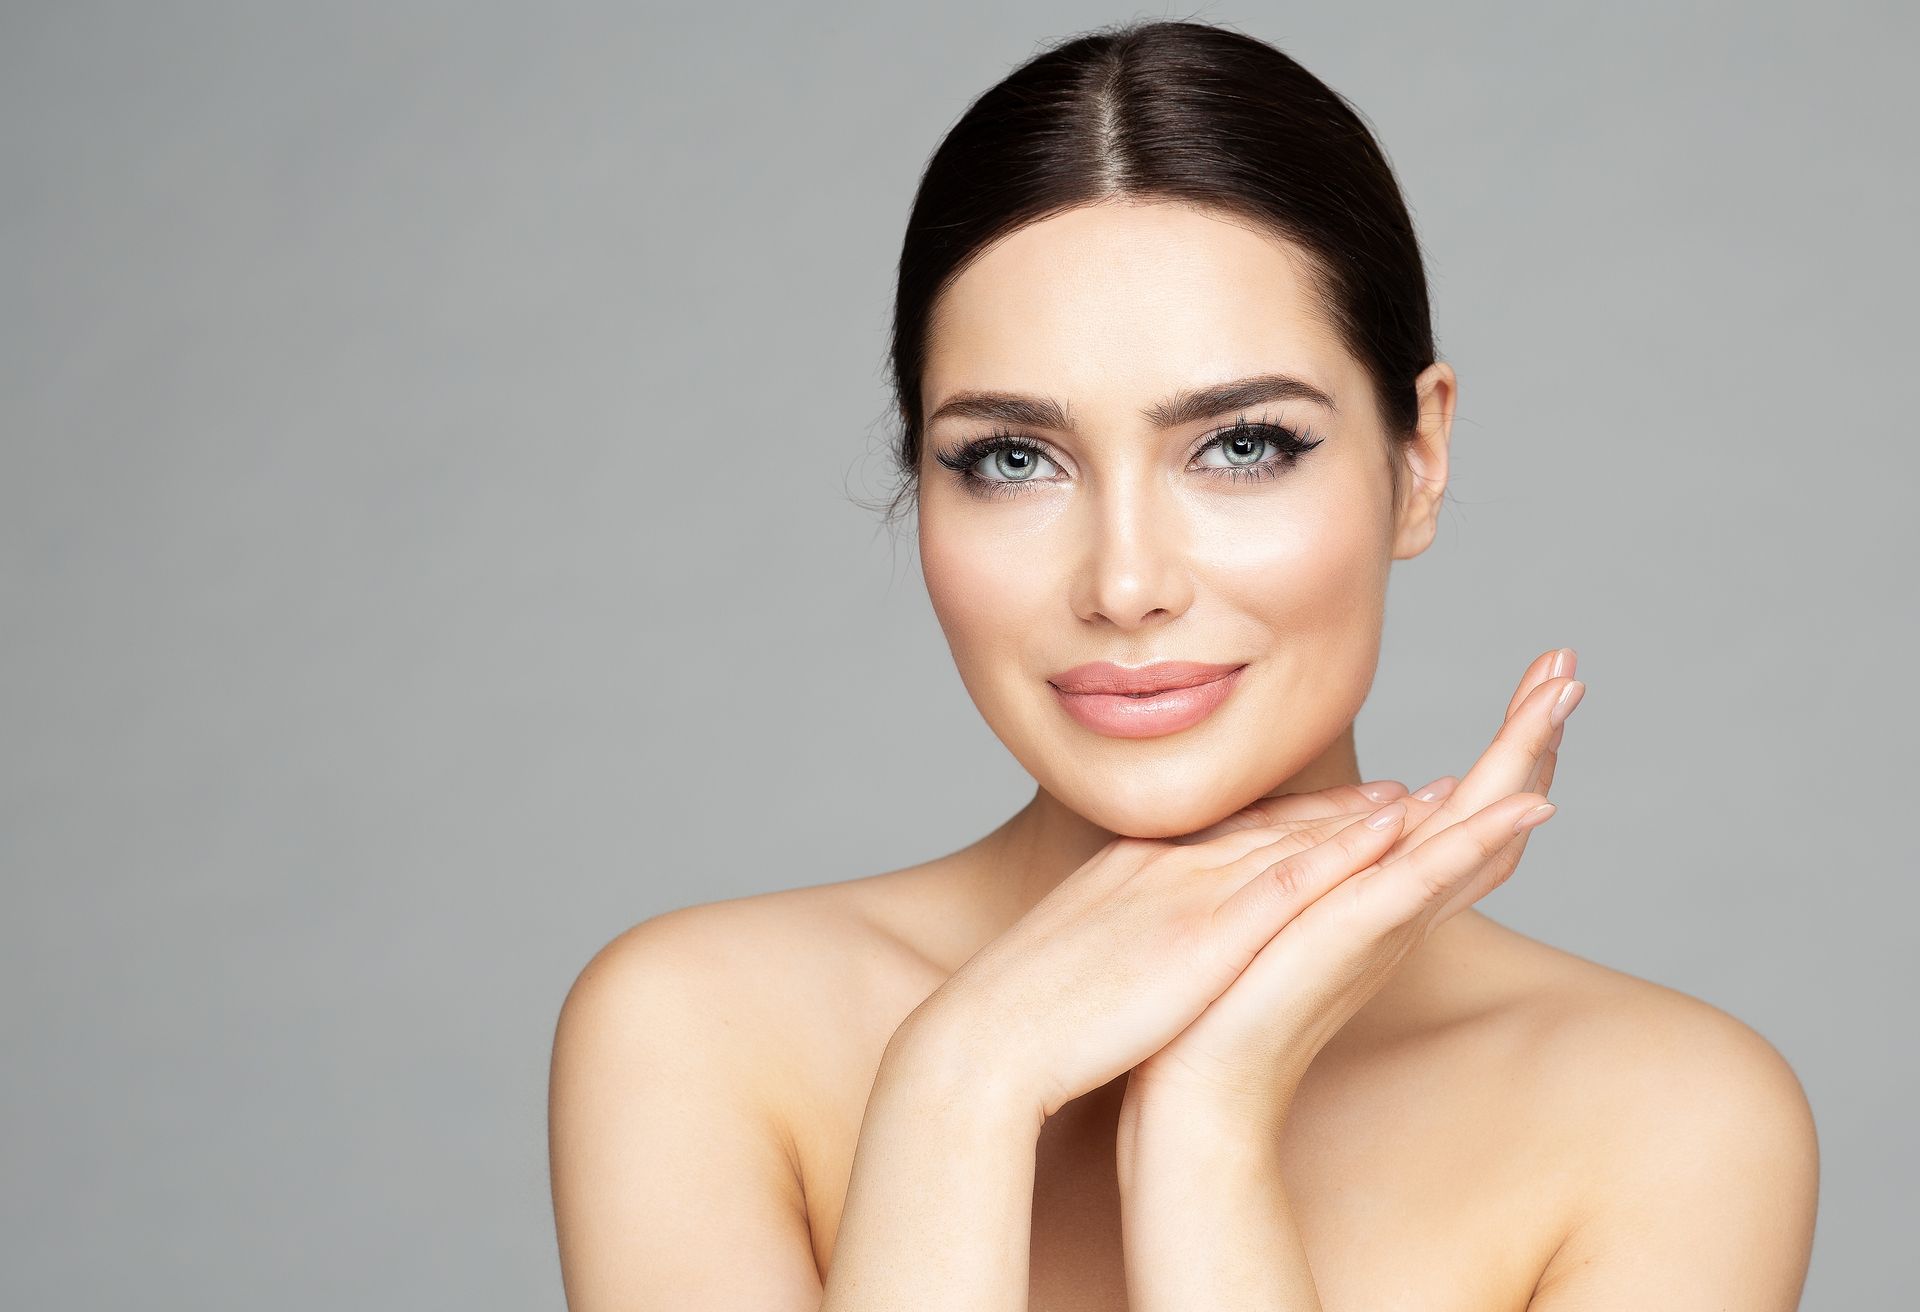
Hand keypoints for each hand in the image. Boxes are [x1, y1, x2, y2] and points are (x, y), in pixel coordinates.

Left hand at [1119, 647, 1583, 1125]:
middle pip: (1483, 806)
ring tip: (1564, 695)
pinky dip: (1481, 838)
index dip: (1496, 749)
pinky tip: (1530, 803)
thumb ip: (1300, 868)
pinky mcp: (1359, 933)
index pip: (1456, 808)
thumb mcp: (1270, 909)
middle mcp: (1399, 903)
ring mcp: (1385, 917)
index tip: (1531, 684)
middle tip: (1568, 663)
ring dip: (1522, 759)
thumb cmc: (1222, 1006)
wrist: (1198, 1086)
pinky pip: (1430, 877)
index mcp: (1380, 893)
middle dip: (1528, 733)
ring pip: (1472, 826)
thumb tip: (1310, 826)